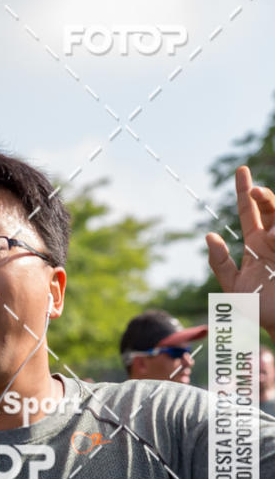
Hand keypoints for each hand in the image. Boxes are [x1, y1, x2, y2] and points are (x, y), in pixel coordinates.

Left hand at [207, 166, 274, 338]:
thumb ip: (221, 263)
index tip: (241, 170)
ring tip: (271, 238)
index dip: (245, 191)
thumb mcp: (233, 287)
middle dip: (264, 197)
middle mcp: (273, 240)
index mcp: (256, 244)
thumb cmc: (258, 308)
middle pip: (271, 208)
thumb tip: (209, 237)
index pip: (249, 211)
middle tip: (254, 192)